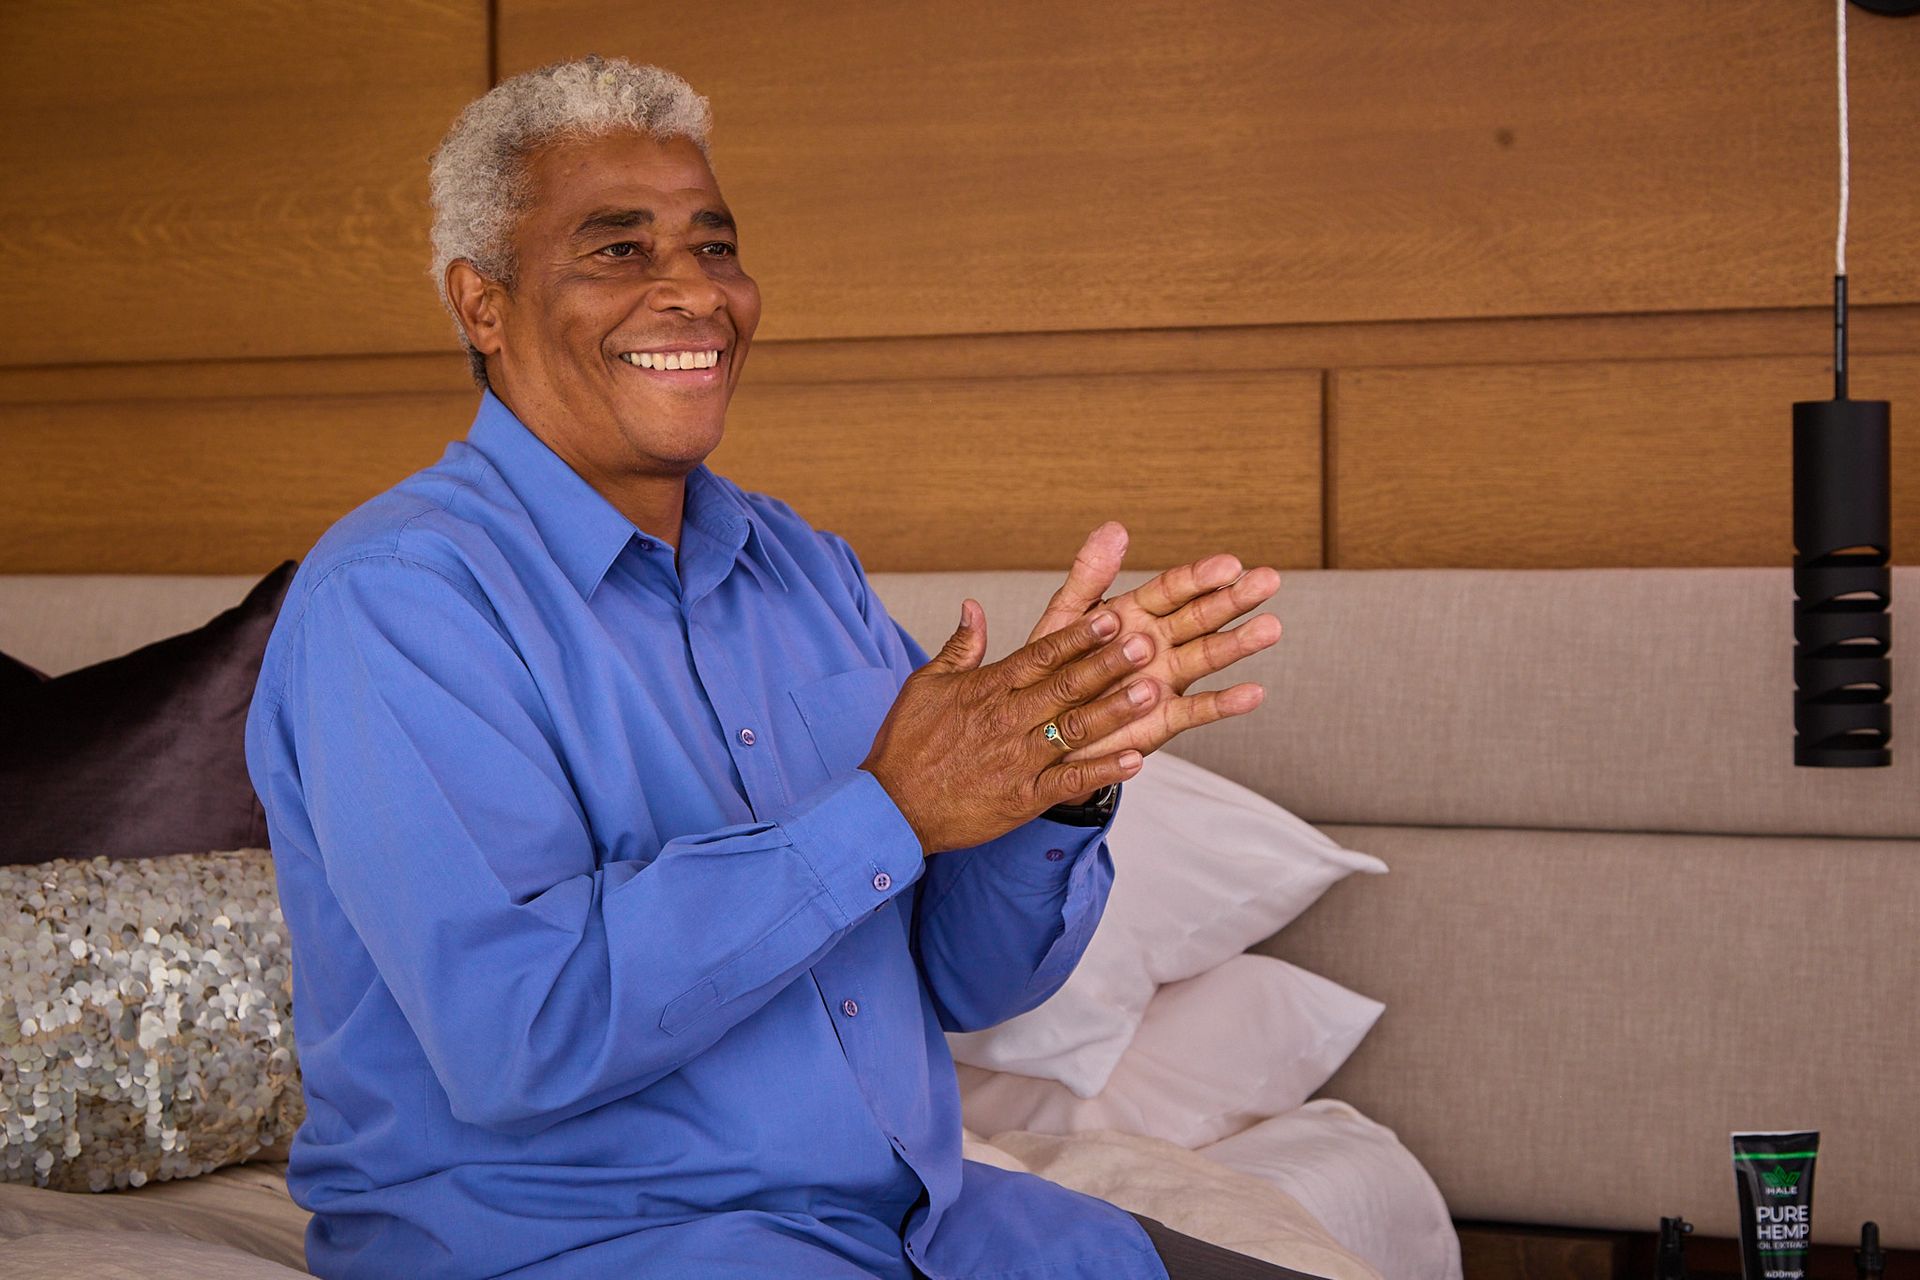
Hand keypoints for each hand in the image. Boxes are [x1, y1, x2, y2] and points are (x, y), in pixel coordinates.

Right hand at [861, 602, 1163, 855]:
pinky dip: (1103, 771)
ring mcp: (1017, 760)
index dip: (1078, 635)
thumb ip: (960, 647)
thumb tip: (974, 607)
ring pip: (1074, 730)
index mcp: (987, 689)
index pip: (1040, 654)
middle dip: (1108, 663)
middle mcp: (1007, 720)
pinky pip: (1069, 781)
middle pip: (1065, 686)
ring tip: (1151, 692)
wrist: (891, 807)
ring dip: (1115, 711)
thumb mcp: (926, 685)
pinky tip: (1135, 759)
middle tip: (1145, 643)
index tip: (1110, 616)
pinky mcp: (1022, 798)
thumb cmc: (907, 744)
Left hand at [1025, 522, 1279, 777]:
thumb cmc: (1052, 667)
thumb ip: (1089, 575)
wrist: (1041, 726)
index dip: (1199, 577)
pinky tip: (1253, 693)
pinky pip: (1197, 710)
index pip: (1172, 589)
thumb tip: (1114, 527)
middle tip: (1268, 580)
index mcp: (1134, 613)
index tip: (1230, 563)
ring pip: (1206, 656)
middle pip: (1200, 616)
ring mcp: (1163, 680)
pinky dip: (1224, 704)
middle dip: (1234, 599)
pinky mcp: (1162, 719)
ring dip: (1239, 643)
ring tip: (1271, 627)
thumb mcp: (1064, 616)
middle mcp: (1157, 643)